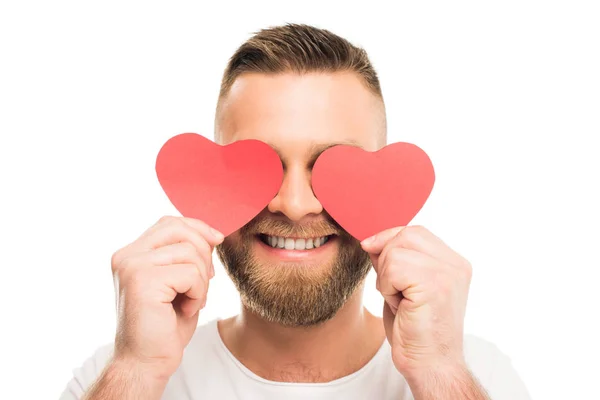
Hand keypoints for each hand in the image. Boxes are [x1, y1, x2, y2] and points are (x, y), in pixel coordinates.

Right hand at [110, 216, 223, 380]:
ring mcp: (131, 266)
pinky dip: (198, 293)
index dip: (198, 228)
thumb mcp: (177, 282)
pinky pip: (191, 273)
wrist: (146, 362)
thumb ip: (185, 255)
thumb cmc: (164, 325)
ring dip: (202, 280)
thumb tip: (211, 234)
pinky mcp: (142, 281)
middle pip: (180, 229)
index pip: (169, 222)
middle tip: (204, 282)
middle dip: (204, 253)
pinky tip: (186, 310)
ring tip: (191, 301)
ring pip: (190, 252)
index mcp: (131, 253)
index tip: (216, 242)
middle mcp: (126, 256)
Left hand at [361, 225, 472, 382]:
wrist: (430, 366)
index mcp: (453, 263)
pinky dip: (387, 288)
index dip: (388, 239)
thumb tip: (372, 240)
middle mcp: (456, 264)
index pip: (415, 232)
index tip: (371, 252)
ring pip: (396, 251)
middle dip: (386, 258)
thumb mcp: (403, 287)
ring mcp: (448, 274)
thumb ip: (395, 261)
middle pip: (406, 234)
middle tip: (393, 290)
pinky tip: (401, 307)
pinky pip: (393, 268)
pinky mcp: (435, 286)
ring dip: (386, 277)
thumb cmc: (415, 331)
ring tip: (401, 301)